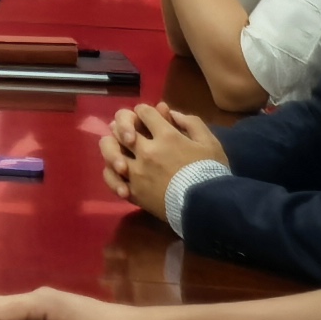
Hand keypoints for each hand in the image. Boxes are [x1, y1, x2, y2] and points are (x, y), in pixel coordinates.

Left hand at [98, 102, 217, 220]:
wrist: (207, 207)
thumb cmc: (210, 172)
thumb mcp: (209, 142)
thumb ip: (190, 123)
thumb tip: (170, 113)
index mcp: (166, 136)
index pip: (143, 112)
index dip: (144, 112)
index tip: (149, 118)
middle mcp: (146, 151)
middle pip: (120, 128)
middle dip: (124, 125)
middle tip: (130, 132)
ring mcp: (136, 172)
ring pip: (110, 151)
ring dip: (112, 146)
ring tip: (121, 150)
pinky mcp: (133, 191)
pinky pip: (111, 177)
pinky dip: (111, 171)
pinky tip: (119, 170)